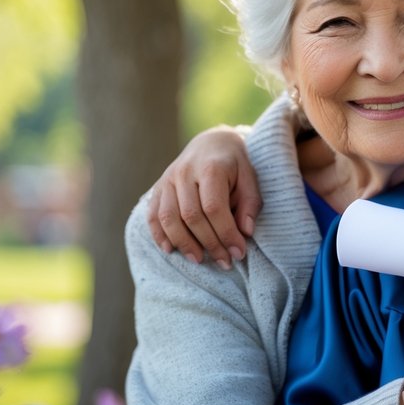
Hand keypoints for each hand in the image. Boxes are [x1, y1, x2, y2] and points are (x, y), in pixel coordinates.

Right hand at [147, 125, 261, 268]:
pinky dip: (159, 234)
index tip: (238, 252)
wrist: (212, 143)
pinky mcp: (158, 187)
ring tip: (199, 260)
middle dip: (209, 243)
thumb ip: (250, 203)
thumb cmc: (236, 164)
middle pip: (191, 216)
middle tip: (224, 262)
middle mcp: (185, 172)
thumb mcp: (251, 177)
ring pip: (168, 217)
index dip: (226, 234)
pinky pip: (153, 214)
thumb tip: (246, 231)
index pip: (214, 207)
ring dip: (183, 243)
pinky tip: (170, 250)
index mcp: (210, 167)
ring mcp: (168, 179)